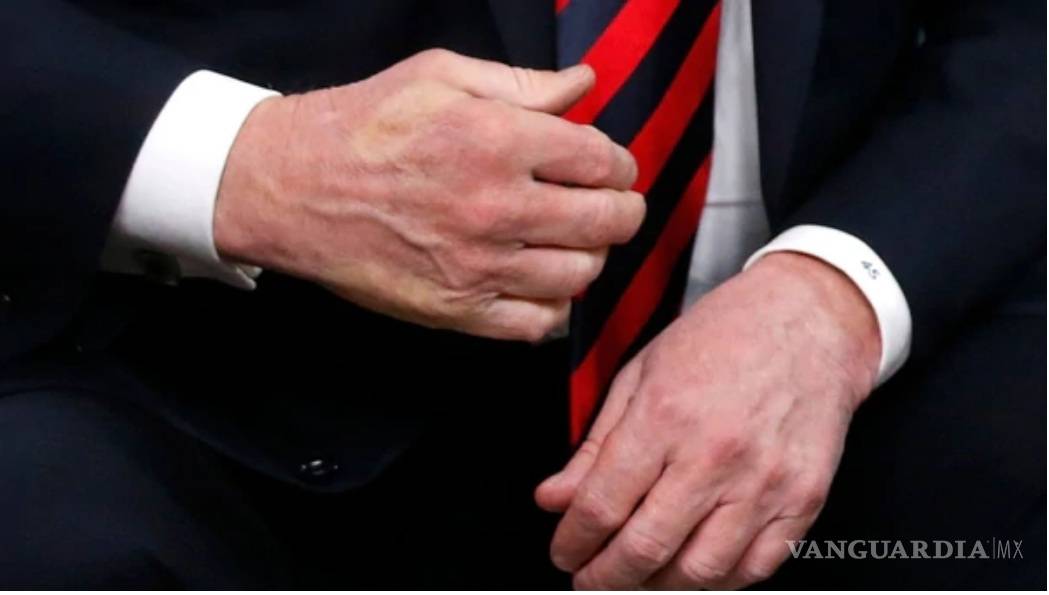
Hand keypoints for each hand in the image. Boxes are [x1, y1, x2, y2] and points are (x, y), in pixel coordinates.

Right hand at [214, 49, 642, 340]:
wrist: (291, 189)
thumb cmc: (363, 125)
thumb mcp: (440, 76)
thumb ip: (522, 84)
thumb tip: (584, 84)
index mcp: (498, 141)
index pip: (602, 162)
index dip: (620, 164)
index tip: (613, 168)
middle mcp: (495, 208)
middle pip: (605, 222)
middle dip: (623, 211)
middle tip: (614, 207)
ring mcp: (477, 266)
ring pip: (579, 276)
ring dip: (590, 258)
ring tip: (575, 243)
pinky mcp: (454, 310)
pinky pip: (535, 324)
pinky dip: (553, 307)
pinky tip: (543, 285)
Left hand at [535, 253, 881, 588]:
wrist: (808, 319)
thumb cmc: (724, 337)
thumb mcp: (639, 374)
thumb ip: (595, 445)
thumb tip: (555, 497)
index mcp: (665, 415)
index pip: (601, 506)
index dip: (572, 543)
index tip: (565, 552)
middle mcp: (715, 453)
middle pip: (644, 548)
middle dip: (605, 577)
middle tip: (591, 578)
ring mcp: (763, 482)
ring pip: (699, 571)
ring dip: (656, 587)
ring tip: (637, 577)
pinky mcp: (802, 499)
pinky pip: (754, 567)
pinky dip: (716, 582)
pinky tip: (691, 569)